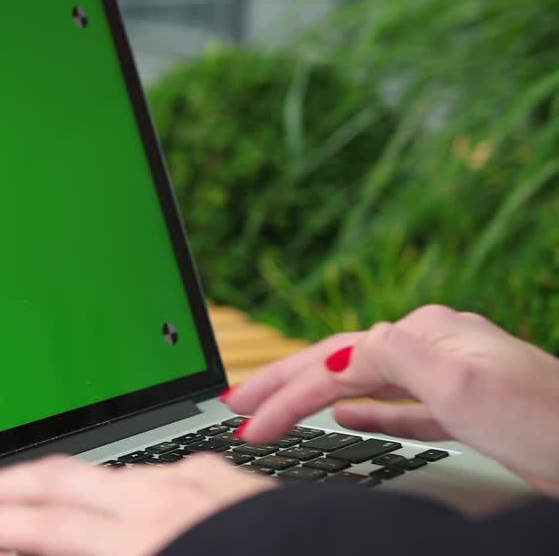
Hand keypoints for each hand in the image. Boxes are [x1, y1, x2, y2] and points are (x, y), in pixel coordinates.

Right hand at [0, 454, 272, 555]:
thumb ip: (86, 552)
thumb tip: (44, 549)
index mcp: (140, 541)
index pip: (40, 528)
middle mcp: (162, 502)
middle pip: (58, 482)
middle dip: (4, 488)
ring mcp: (197, 483)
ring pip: (107, 473)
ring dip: (58, 484)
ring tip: (30, 495)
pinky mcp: (229, 480)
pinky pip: (160, 474)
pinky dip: (124, 485)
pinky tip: (127, 493)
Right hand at [224, 304, 558, 493]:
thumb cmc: (544, 420)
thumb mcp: (460, 383)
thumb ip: (395, 358)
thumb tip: (345, 355)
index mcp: (425, 335)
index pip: (334, 362)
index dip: (285, 394)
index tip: (247, 423)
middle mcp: (432, 349)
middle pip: (338, 365)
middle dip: (281, 384)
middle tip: (231, 404)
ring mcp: (448, 378)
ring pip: (359, 384)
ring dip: (310, 397)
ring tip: (269, 409)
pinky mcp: (463, 412)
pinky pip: (395, 408)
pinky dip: (361, 414)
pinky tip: (344, 420)